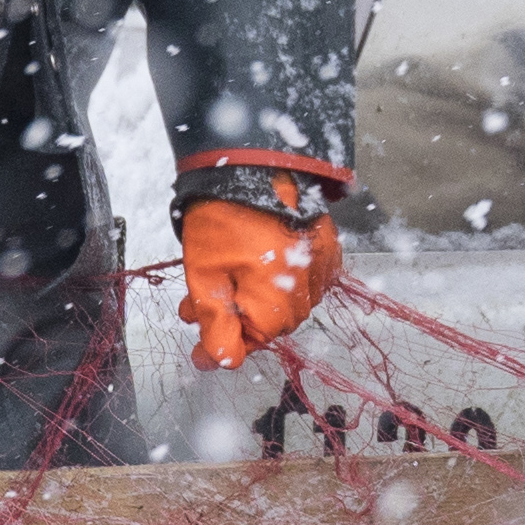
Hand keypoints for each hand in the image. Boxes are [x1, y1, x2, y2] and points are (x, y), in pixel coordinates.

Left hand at [177, 198, 337, 368]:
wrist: (252, 163)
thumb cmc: (224, 217)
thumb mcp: (205, 276)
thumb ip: (215, 324)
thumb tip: (218, 362)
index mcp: (275, 307)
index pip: (248, 344)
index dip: (219, 344)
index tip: (197, 348)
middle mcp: (306, 295)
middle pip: (267, 323)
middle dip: (232, 316)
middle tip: (198, 303)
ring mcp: (320, 270)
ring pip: (283, 302)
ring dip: (253, 296)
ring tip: (221, 276)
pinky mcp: (327, 248)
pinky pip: (303, 278)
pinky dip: (277, 277)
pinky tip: (254, 261)